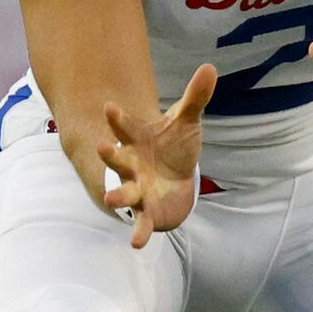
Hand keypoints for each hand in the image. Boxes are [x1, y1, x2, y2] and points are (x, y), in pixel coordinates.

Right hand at [96, 63, 215, 248]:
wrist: (176, 181)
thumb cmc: (175, 148)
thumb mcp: (186, 122)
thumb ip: (195, 98)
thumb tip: (210, 67)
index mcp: (137, 141)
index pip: (126, 127)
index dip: (118, 118)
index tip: (109, 107)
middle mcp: (132, 165)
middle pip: (119, 160)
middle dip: (110, 156)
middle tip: (102, 148)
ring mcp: (137, 189)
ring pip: (125, 193)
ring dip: (118, 196)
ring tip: (110, 200)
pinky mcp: (147, 211)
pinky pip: (141, 223)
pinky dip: (139, 232)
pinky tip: (136, 243)